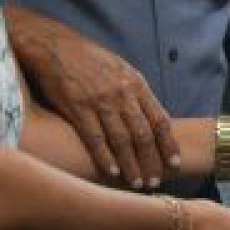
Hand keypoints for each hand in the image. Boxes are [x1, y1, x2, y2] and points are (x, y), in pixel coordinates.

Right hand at [8, 9, 175, 188]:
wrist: (55, 46)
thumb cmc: (90, 58)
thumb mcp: (121, 69)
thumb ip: (135, 93)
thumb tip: (149, 117)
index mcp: (136, 84)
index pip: (159, 120)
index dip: (168, 144)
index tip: (174, 163)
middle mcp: (122, 95)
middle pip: (143, 135)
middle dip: (151, 161)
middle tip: (155, 182)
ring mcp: (100, 102)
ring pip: (122, 141)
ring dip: (131, 165)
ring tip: (137, 184)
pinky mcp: (77, 108)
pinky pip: (95, 138)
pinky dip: (105, 158)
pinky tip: (112, 173)